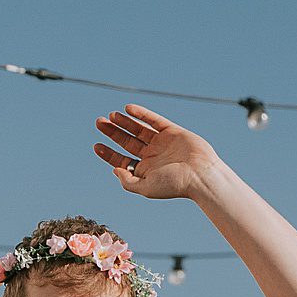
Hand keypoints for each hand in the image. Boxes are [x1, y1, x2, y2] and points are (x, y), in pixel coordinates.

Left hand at [93, 106, 222, 200]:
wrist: (200, 175)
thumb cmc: (174, 185)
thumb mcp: (145, 187)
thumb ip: (128, 181)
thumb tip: (114, 169)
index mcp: (145, 171)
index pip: (122, 160)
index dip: (108, 153)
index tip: (96, 145)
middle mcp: (152, 156)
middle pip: (127, 142)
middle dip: (113, 132)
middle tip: (98, 122)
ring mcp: (162, 143)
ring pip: (139, 129)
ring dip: (124, 122)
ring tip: (110, 115)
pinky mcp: (172, 131)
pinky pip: (154, 120)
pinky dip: (141, 114)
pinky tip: (128, 109)